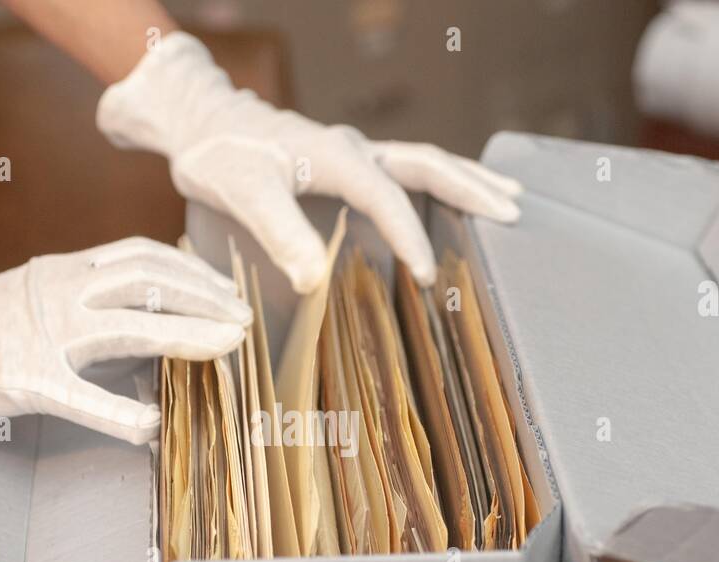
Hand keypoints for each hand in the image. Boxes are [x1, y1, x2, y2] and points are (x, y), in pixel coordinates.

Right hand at [0, 238, 249, 443]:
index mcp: (62, 272)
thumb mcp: (33, 297)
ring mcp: (39, 333)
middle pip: (147, 282)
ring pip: (125, 326)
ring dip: (183, 335)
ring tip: (225, 347)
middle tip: (245, 320)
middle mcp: (58, 292)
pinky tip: (151, 431)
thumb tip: (143, 310)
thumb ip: (85, 299)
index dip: (194, 271)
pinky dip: (118, 413)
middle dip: (204, 298)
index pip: (143, 257)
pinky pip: (76, 396)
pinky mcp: (17, 378)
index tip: (229, 290)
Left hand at [97, 32, 522, 292]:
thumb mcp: (242, 195)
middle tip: (514, 213)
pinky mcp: (350, 166)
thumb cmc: (221, 159)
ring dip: (468, 181)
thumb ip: (278, 234)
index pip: (388, 199)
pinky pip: (408, 173)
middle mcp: (356, 151)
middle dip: (473, 189)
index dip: (410, 237)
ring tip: (510, 200)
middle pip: (429, 164)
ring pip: (426, 162)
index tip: (428, 276)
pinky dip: (442, 183)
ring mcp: (357, 156)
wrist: (204, 126)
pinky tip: (458, 200)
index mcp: (337, 156)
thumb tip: (315, 278)